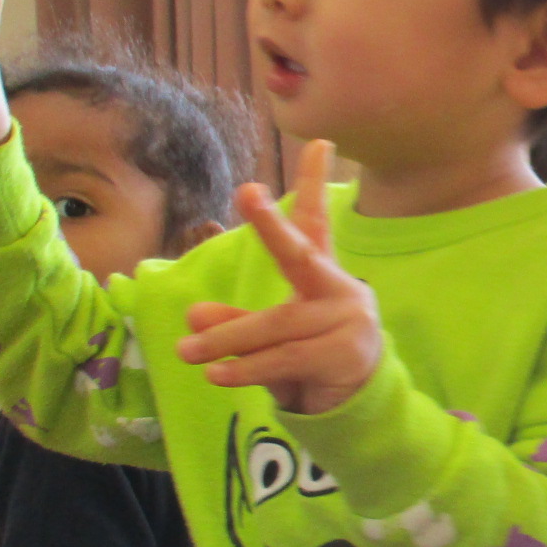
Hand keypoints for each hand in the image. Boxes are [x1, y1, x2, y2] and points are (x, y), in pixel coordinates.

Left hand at [177, 141, 381, 414]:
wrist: (360, 404)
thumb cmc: (313, 358)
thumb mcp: (269, 337)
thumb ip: (235, 323)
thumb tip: (194, 315)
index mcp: (324, 276)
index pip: (317, 223)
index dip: (316, 183)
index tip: (317, 141)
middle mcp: (339, 290)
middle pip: (301, 256)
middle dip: (273, 225)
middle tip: (248, 192)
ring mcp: (346, 322)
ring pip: (277, 326)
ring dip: (228, 340)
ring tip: (186, 352)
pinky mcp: (344, 355)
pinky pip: (284, 358)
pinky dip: (247, 368)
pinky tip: (217, 373)